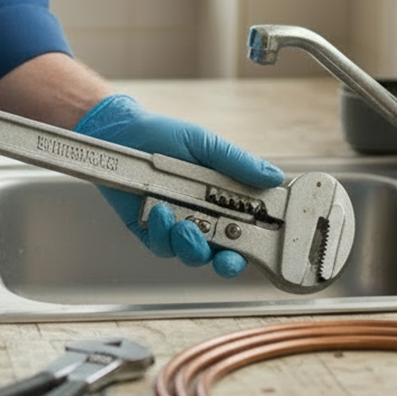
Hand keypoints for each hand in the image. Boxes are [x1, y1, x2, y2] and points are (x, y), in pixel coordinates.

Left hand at [74, 94, 284, 277]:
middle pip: (222, 255)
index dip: (252, 249)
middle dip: (226, 262)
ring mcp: (176, 227)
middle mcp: (203, 218)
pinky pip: (161, 246)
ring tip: (185, 224)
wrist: (121, 133)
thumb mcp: (206, 144)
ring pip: (192, 255)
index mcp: (224, 200)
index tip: (253, 249)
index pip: (246, 233)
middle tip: (225, 256)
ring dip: (192, 245)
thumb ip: (238, 163)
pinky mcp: (150, 232)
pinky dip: (163, 234)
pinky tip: (160, 211)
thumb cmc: (165, 136)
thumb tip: (275, 177)